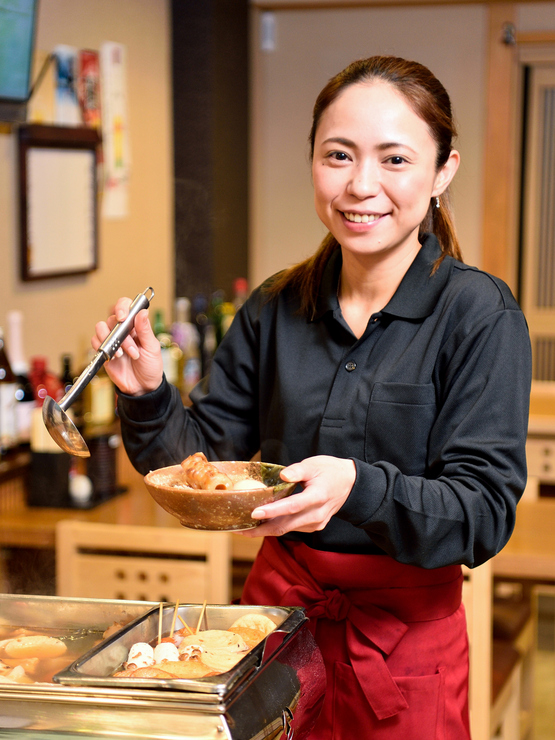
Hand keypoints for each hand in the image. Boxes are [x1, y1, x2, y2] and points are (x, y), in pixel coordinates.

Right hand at [91, 297, 163, 395]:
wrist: (142, 387)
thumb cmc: (150, 367)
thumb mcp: (152, 348)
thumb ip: (145, 330)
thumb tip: (143, 312)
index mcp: (136, 326)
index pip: (125, 306)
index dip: (122, 307)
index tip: (123, 317)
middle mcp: (123, 330)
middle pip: (112, 318)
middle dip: (122, 335)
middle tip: (132, 350)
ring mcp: (112, 340)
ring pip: (101, 328)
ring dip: (112, 341)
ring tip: (123, 355)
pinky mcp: (104, 351)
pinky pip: (95, 341)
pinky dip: (103, 348)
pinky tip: (114, 357)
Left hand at [240, 455, 356, 537]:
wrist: (351, 484)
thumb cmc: (330, 471)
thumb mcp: (314, 464)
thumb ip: (298, 470)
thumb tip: (283, 474)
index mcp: (318, 497)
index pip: (292, 506)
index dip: (273, 511)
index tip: (254, 514)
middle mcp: (316, 515)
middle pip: (285, 526)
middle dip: (259, 529)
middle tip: (237, 528)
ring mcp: (316, 523)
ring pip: (286, 530)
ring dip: (264, 530)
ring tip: (243, 528)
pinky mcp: (313, 526)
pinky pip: (291, 529)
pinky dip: (275, 527)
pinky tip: (260, 524)